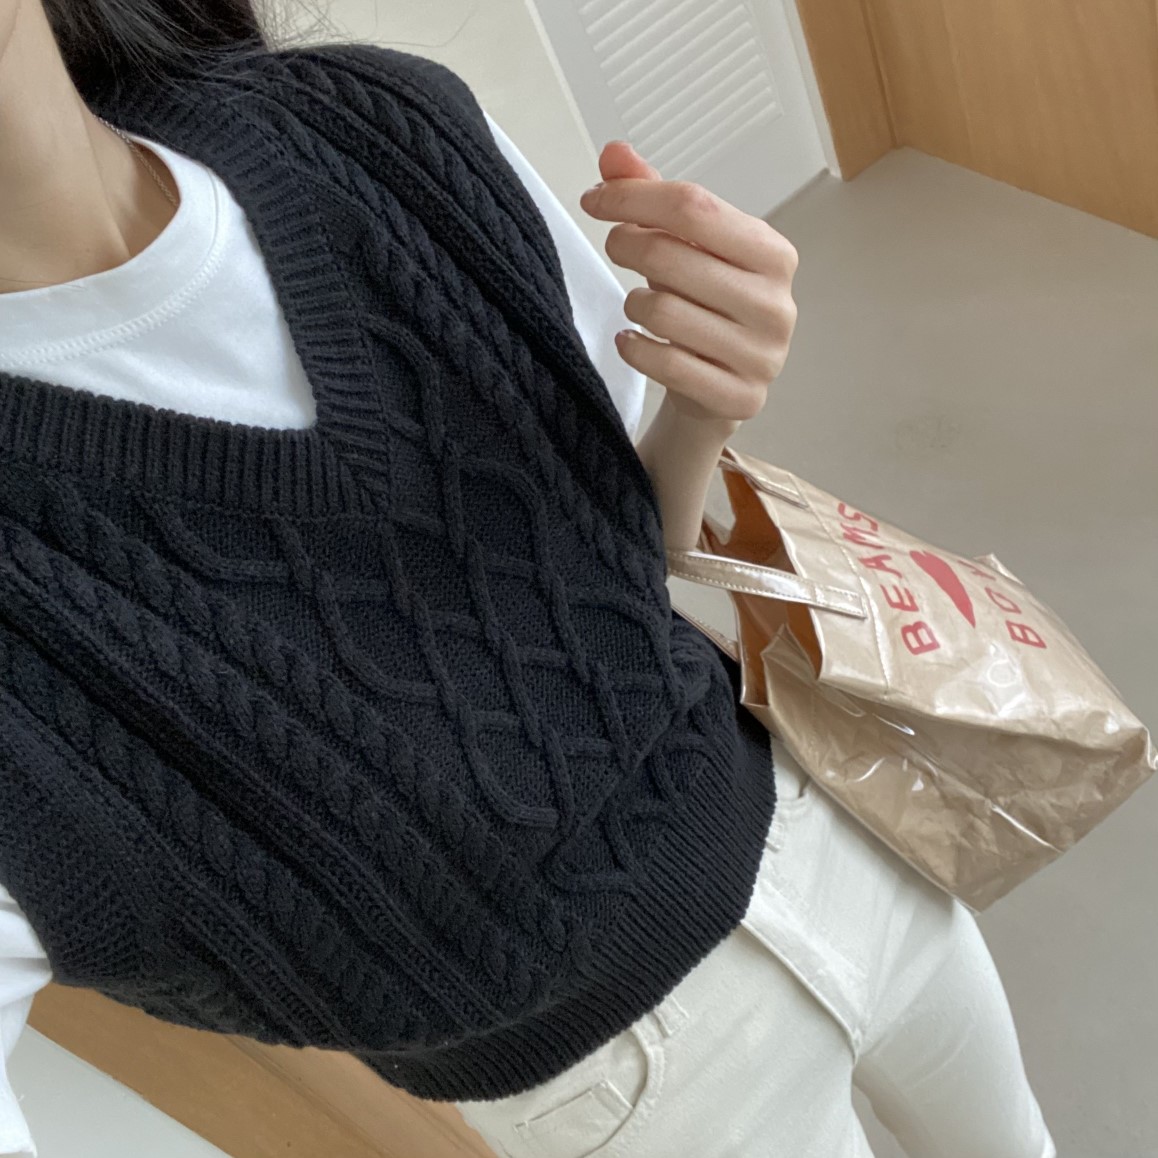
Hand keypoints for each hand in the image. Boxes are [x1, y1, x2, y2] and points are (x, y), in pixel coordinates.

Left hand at [580, 141, 798, 423]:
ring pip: (663, 312)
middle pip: (674, 255)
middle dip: (627, 244)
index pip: (694, 207)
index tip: (595, 200)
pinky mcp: (738, 398)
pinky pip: (666, 365)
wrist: (722, 391)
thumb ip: (653, 198)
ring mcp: (761, 356)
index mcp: (772, 253)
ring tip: (637, 306)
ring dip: (633, 305)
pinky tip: (631, 341)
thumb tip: (614, 154)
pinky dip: (635, 349)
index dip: (634, 197)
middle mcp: (775, 304)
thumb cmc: (705, 310)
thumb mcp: (686, 249)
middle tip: (615, 247)